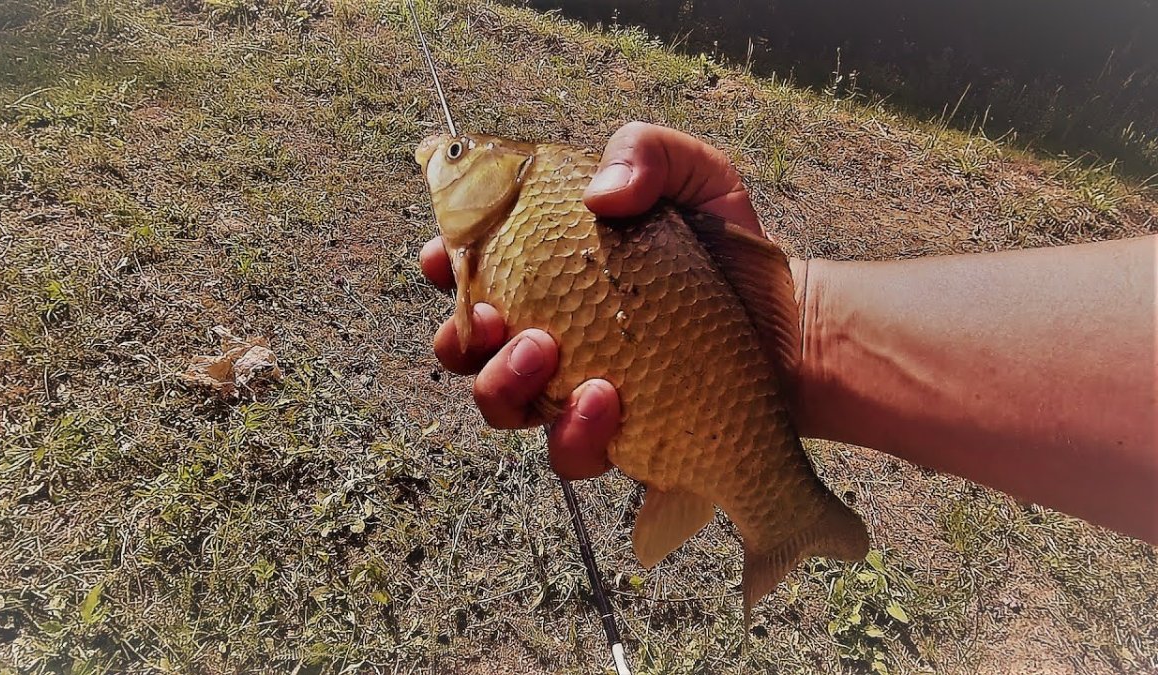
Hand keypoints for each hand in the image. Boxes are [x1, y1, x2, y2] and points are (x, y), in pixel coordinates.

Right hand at [420, 121, 772, 478]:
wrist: (792, 328)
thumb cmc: (732, 250)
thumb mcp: (697, 175)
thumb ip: (646, 152)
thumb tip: (599, 195)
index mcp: (552, 267)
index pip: (472, 266)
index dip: (442, 263)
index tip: (443, 255)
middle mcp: (552, 329)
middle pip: (466, 347)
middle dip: (464, 337)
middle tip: (500, 318)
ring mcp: (574, 387)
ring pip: (501, 406)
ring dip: (504, 386)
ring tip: (549, 355)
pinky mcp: (613, 435)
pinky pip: (568, 452)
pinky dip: (575, 433)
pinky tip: (607, 402)